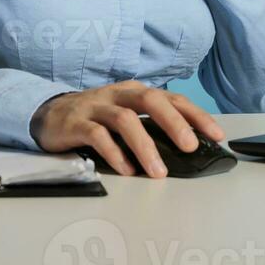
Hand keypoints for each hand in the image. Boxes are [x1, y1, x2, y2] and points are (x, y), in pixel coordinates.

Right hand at [30, 79, 224, 177]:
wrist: (48, 115)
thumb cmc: (95, 118)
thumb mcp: (125, 117)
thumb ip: (150, 127)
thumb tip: (187, 149)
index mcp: (134, 92)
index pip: (171, 98)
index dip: (195, 115)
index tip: (216, 135)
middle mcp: (117, 95)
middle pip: (149, 100)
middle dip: (173, 123)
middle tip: (190, 147)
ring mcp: (95, 107)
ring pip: (124, 119)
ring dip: (145, 146)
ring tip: (158, 172)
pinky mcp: (75, 123)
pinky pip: (97, 136)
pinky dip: (114, 154)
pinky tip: (126, 170)